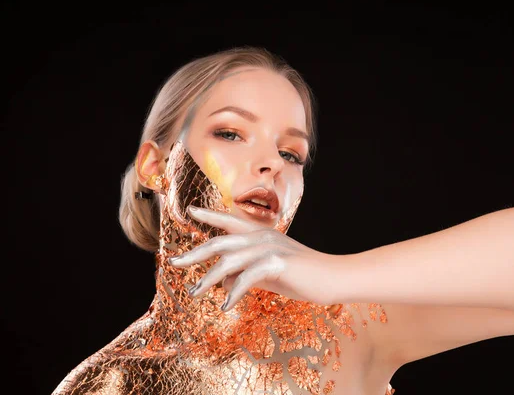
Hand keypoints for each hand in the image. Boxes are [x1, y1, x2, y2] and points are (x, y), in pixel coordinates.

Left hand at [169, 206, 343, 310]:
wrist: (334, 278)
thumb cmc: (304, 276)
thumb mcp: (270, 273)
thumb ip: (247, 272)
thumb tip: (223, 282)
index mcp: (261, 234)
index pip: (230, 220)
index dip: (210, 216)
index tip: (190, 211)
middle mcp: (262, 236)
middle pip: (220, 242)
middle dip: (195, 254)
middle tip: (174, 263)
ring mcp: (269, 248)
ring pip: (229, 262)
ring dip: (209, 280)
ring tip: (195, 294)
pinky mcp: (276, 263)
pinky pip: (246, 278)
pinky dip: (234, 293)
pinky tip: (227, 306)